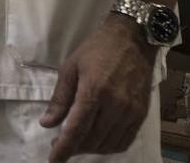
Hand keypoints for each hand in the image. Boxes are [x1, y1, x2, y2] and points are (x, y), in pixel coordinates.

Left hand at [40, 14, 156, 161]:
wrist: (132, 40)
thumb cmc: (96, 50)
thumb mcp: (70, 68)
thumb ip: (60, 98)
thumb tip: (47, 123)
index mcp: (94, 91)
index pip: (77, 129)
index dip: (64, 148)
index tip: (54, 160)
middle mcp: (115, 105)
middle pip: (92, 140)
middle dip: (74, 148)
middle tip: (61, 145)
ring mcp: (131, 111)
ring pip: (109, 144)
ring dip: (91, 148)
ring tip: (77, 143)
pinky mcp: (142, 114)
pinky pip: (125, 140)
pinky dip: (110, 146)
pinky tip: (98, 141)